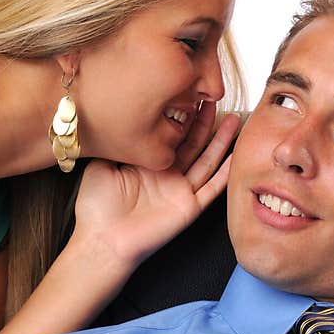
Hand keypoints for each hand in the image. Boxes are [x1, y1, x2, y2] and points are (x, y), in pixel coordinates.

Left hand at [72, 101, 240, 271]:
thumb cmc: (96, 208)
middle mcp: (167, 176)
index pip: (171, 136)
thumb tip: (119, 119)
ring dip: (221, 141)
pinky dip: (226, 173)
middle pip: (193, 143)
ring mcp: (180, 191)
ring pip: (207, 161)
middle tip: (215, 98)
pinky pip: (212, 188)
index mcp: (149, 165)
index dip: (182, 116)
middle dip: (205, 121)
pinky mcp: (189, 208)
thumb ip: (118, 143)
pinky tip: (237, 156)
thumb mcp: (102, 164)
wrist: (102, 239)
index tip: (191, 94)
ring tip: (233, 119)